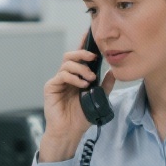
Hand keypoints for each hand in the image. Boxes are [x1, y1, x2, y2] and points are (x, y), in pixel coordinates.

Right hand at [39, 47, 116, 161]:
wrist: (69, 131)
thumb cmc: (81, 117)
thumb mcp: (98, 98)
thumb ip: (105, 85)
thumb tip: (113, 72)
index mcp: (76, 77)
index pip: (80, 57)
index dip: (84, 45)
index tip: (91, 34)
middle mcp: (66, 76)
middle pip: (70, 55)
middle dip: (82, 53)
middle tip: (93, 58)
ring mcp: (58, 81)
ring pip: (66, 63)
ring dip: (81, 68)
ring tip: (90, 79)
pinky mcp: (51, 87)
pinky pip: (62, 75)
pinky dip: (73, 78)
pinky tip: (82, 84)